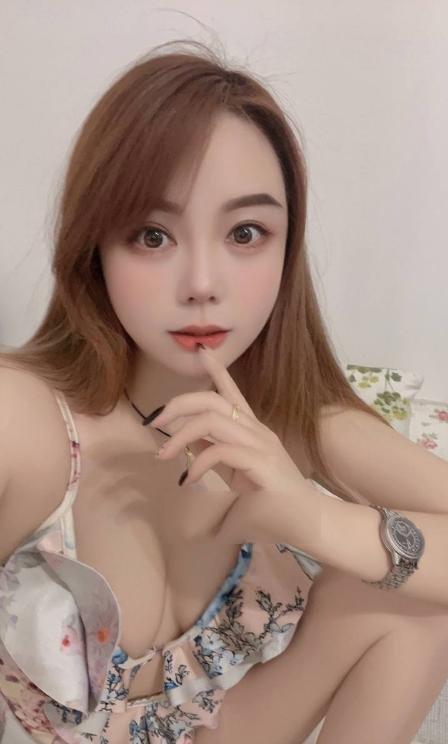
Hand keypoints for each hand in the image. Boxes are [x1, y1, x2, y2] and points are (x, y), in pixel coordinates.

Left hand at [147, 344, 312, 543]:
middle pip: (211, 400)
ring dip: (180, 436)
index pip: (231, 393)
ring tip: (163, 455)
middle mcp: (257, 431)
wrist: (310, 525)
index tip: (202, 351)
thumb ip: (213, 459)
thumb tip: (188, 446)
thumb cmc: (274, 508)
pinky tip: (188, 479)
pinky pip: (222, 451)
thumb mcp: (235, 478)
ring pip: (212, 420)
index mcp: (252, 431)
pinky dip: (198, 462)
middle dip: (178, 405)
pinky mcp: (263, 463)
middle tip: (155, 423)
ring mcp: (262, 444)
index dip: (216, 370)